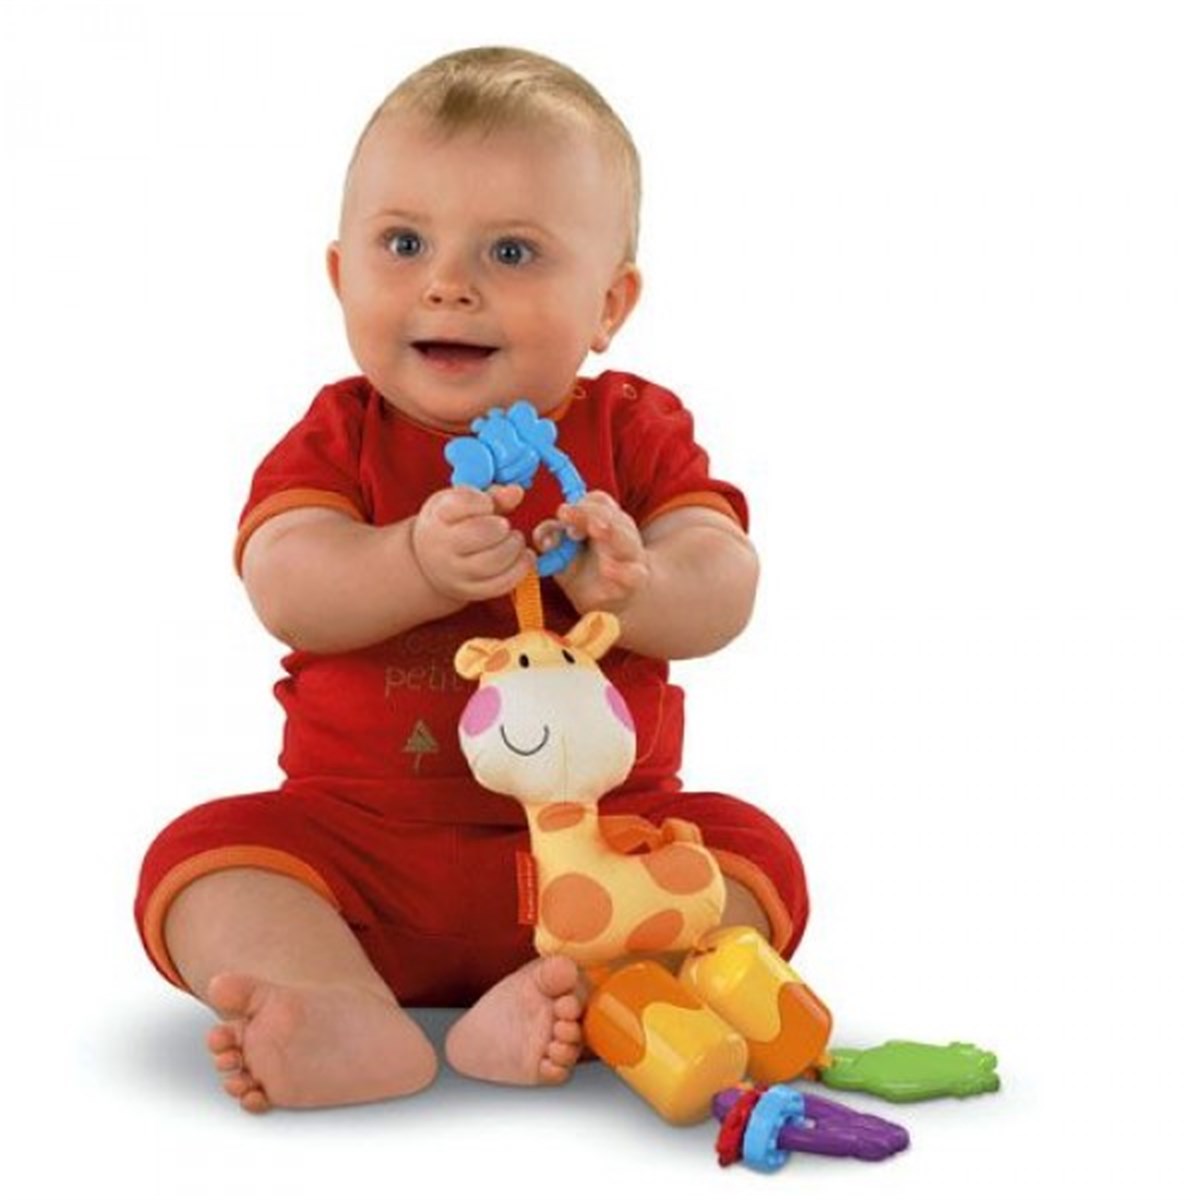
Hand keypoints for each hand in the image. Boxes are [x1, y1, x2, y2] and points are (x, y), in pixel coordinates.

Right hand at [411, 484, 535, 603]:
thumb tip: (516, 492)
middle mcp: (443, 546)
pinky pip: (501, 584)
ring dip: (514, 548)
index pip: (461, 504)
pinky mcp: (471, 591)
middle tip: (505, 525)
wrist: (429, 561)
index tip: (486, 504)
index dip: (482, 501)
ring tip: (515, 540)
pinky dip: (520, 570)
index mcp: (439, 516)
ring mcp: (456, 572)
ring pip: (493, 562)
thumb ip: (491, 496)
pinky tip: (523, 557)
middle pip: (482, 534)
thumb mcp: (462, 503)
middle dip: (502, 528)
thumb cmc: (452, 524)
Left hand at [534, 490, 649, 612]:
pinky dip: (620, 571)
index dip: (581, 504)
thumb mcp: (562, 552)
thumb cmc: (584, 569)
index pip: (598, 502)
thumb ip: (551, 539)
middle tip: (568, 514)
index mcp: (605, 519)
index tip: (562, 514)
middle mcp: (622, 532)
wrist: (612, 599)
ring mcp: (631, 556)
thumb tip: (545, 539)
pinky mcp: (633, 581)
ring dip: (610, 532)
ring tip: (595, 528)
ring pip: (626, 540)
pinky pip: (631, 574)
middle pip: (611, 516)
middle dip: (591, 514)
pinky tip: (607, 569)